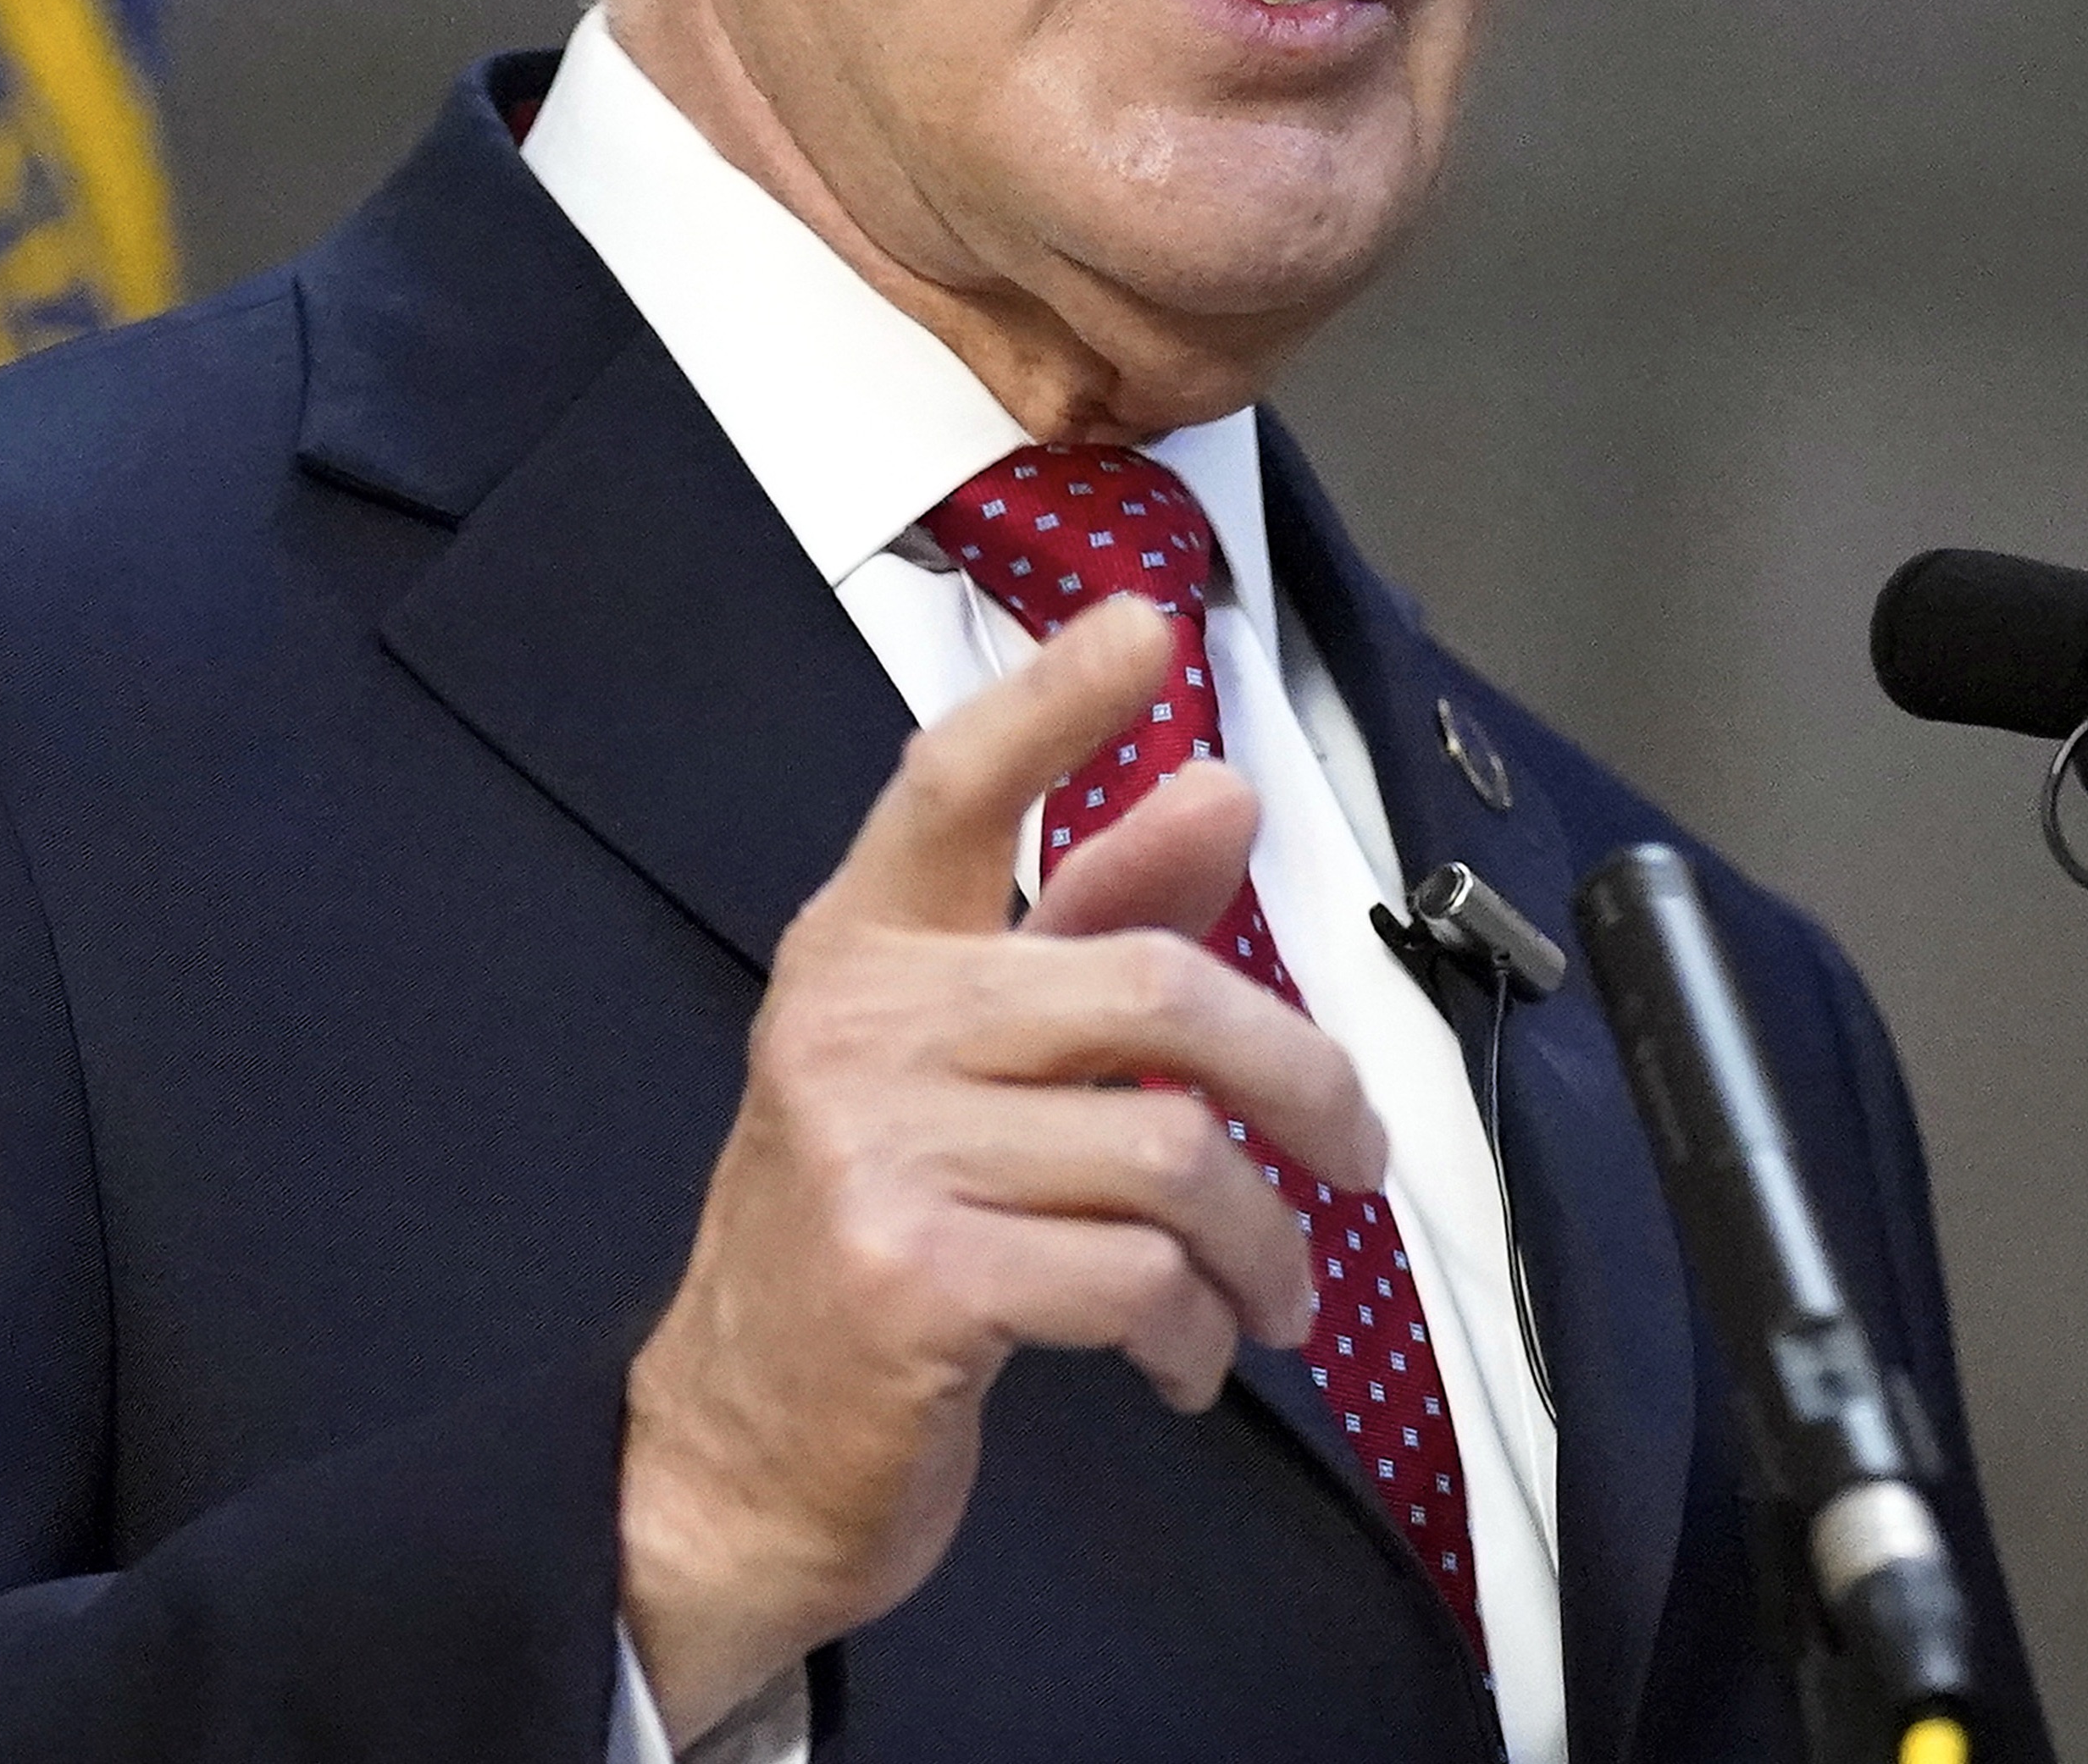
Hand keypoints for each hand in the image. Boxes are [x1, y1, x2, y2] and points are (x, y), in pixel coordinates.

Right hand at [613, 596, 1385, 1741]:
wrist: (732, 1458)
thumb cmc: (871, 1242)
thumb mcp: (966, 1068)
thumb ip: (1090, 928)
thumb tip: (1221, 793)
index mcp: (864, 948)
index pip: (953, 783)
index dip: (1052, 699)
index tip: (1146, 629)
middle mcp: (858, 1025)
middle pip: (1148, 987)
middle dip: (1298, 1080)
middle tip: (1354, 1152)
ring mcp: (875, 1150)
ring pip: (1167, 1151)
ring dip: (1259, 1246)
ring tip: (1267, 1295)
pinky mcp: (913, 1279)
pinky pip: (1136, 1277)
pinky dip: (1195, 1331)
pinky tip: (1179, 1360)